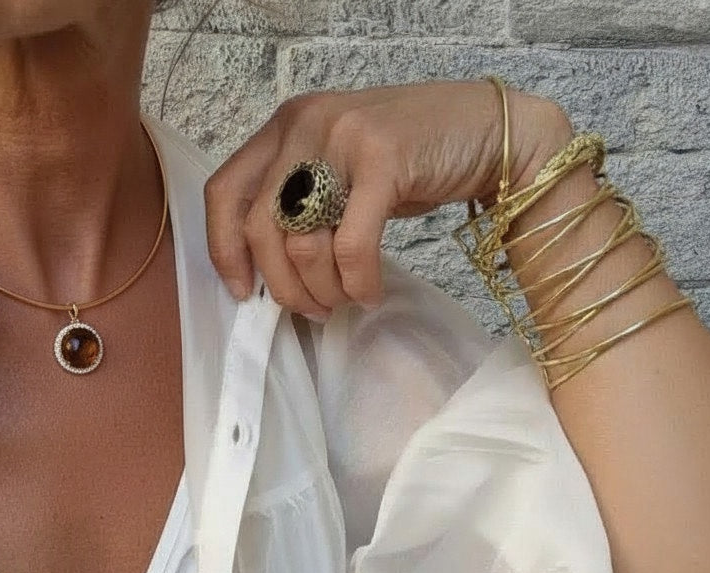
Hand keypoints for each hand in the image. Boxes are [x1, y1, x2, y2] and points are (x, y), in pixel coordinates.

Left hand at [203, 79, 569, 317]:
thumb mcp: (338, 173)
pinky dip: (358, 282)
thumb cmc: (408, 162)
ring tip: (344, 301)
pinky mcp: (382, 159)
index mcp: (284, 127)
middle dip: (282, 286)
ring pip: (302, 243)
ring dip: (322, 290)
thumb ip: (298, 205)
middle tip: (312, 310)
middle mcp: (304, 124)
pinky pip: (351, 247)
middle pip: (259, 229)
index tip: (245, 293)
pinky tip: (370, 292)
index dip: (224, 252)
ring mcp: (342, 137)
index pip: (224, 194)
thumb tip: (266, 275)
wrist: (486, 132)